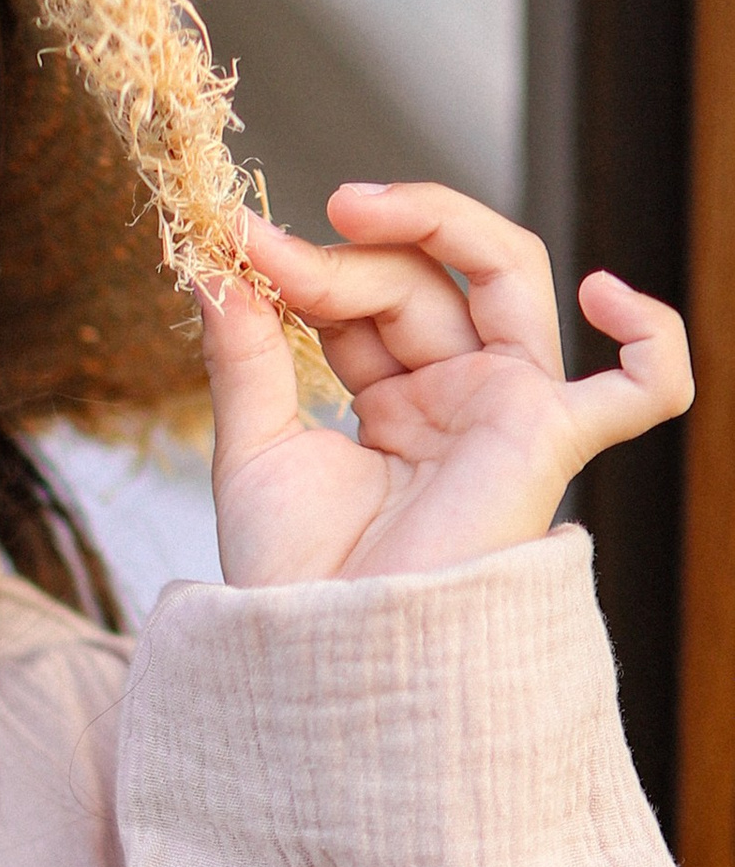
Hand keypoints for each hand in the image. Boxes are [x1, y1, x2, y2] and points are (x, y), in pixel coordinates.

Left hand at [198, 182, 691, 588]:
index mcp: (396, 405)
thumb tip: (216, 264)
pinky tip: (604, 291)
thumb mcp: (255, 448)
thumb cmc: (293, 579)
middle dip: (349, 256)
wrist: (318, 657)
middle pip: (424, 281)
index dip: (309, 263)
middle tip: (273, 252)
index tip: (237, 246)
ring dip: (434, 227)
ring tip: (352, 210)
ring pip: (504, 280)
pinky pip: (643, 391)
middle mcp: (459, 402)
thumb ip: (244, 353)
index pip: (371, 297)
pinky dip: (651, 336)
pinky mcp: (551, 443)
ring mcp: (509, 415)